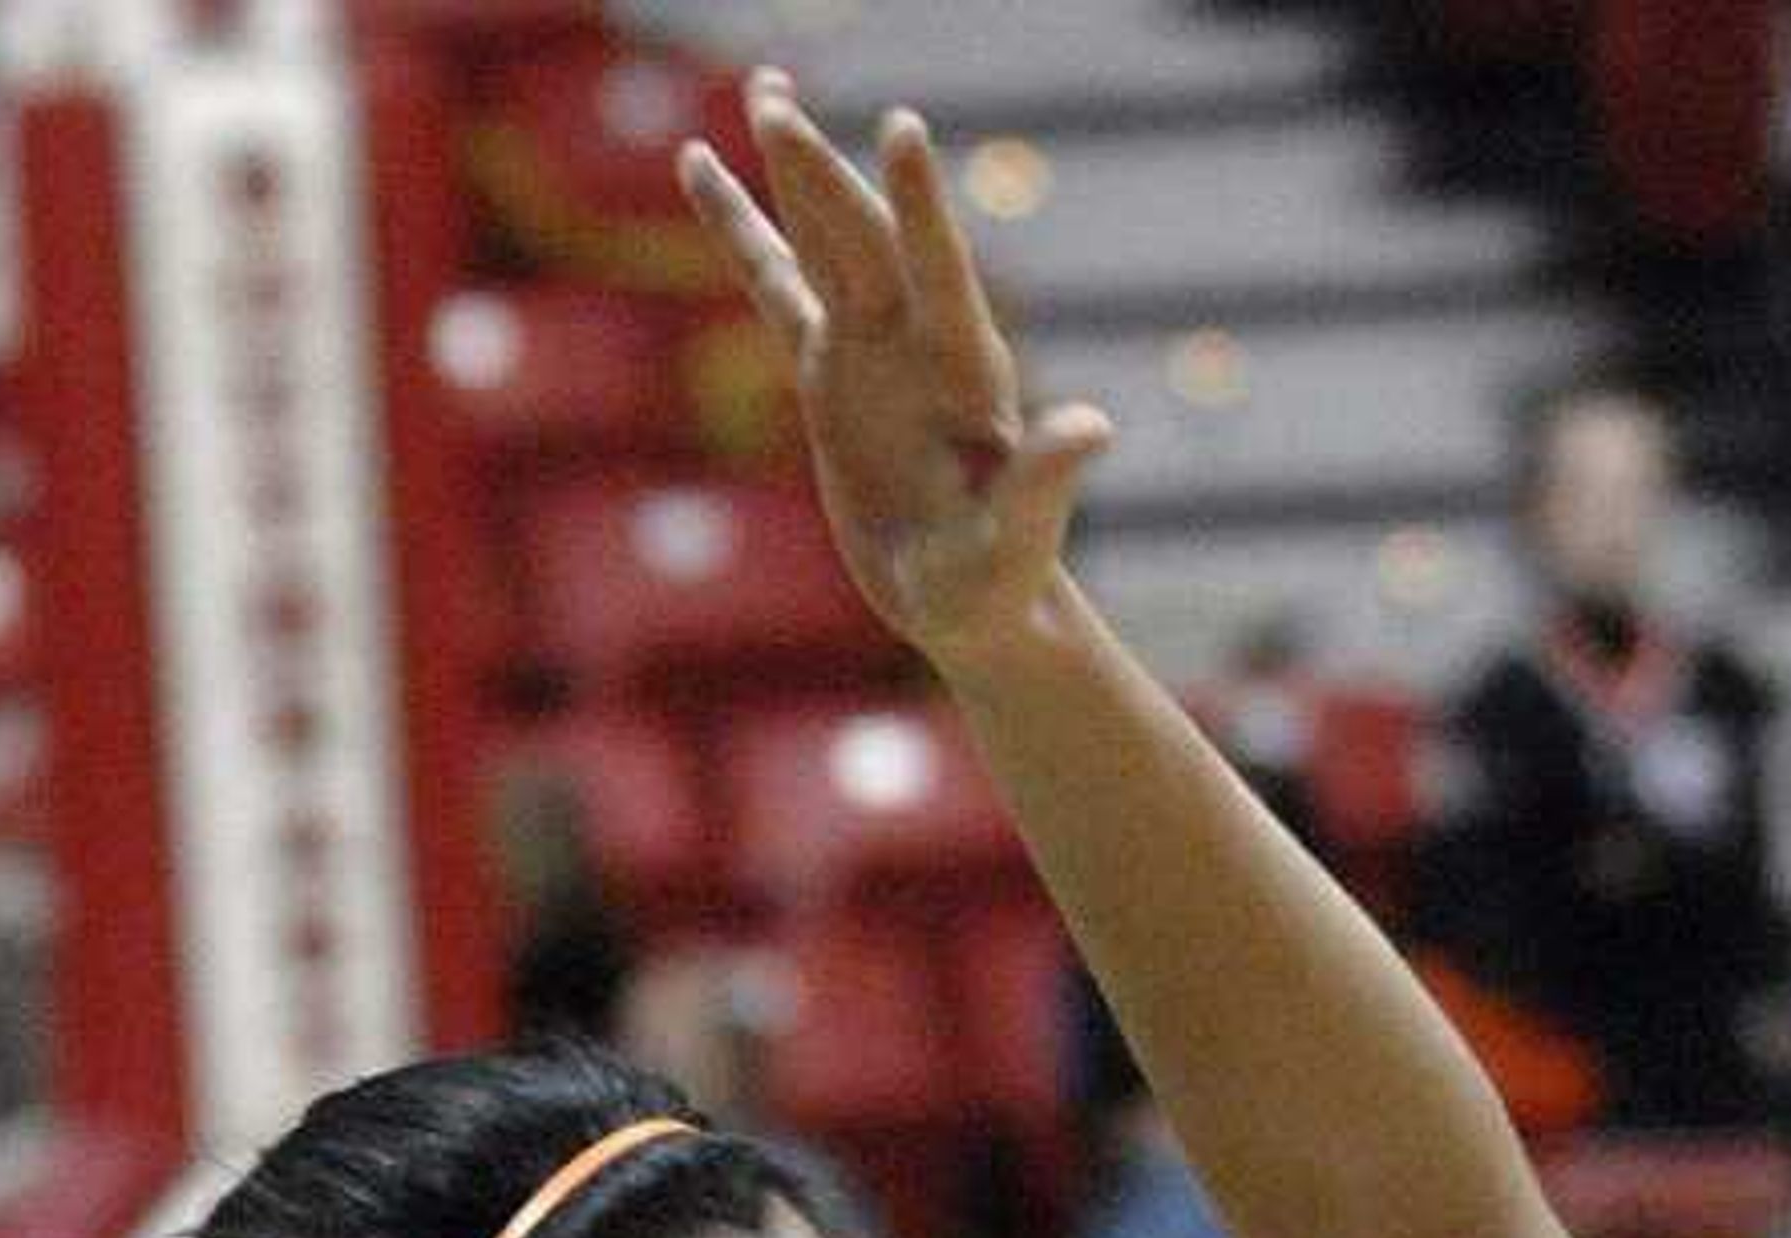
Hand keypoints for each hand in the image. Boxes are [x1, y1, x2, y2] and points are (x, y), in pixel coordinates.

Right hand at [681, 71, 1109, 670]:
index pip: (939, 274)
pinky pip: (774, 282)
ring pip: (822, 239)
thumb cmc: (1000, 581)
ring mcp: (868, 345)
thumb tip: (1092, 428)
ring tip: (764, 87)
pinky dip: (739, 226)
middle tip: (776, 100)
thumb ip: (1045, 480)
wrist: (972, 598)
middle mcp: (914, 339)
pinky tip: (699, 164)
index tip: (902, 129)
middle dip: (822, 175)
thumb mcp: (1017, 541)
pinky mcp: (826, 367)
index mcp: (962, 372)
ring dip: (794, 166)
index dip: (920, 207)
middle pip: (862, 242)